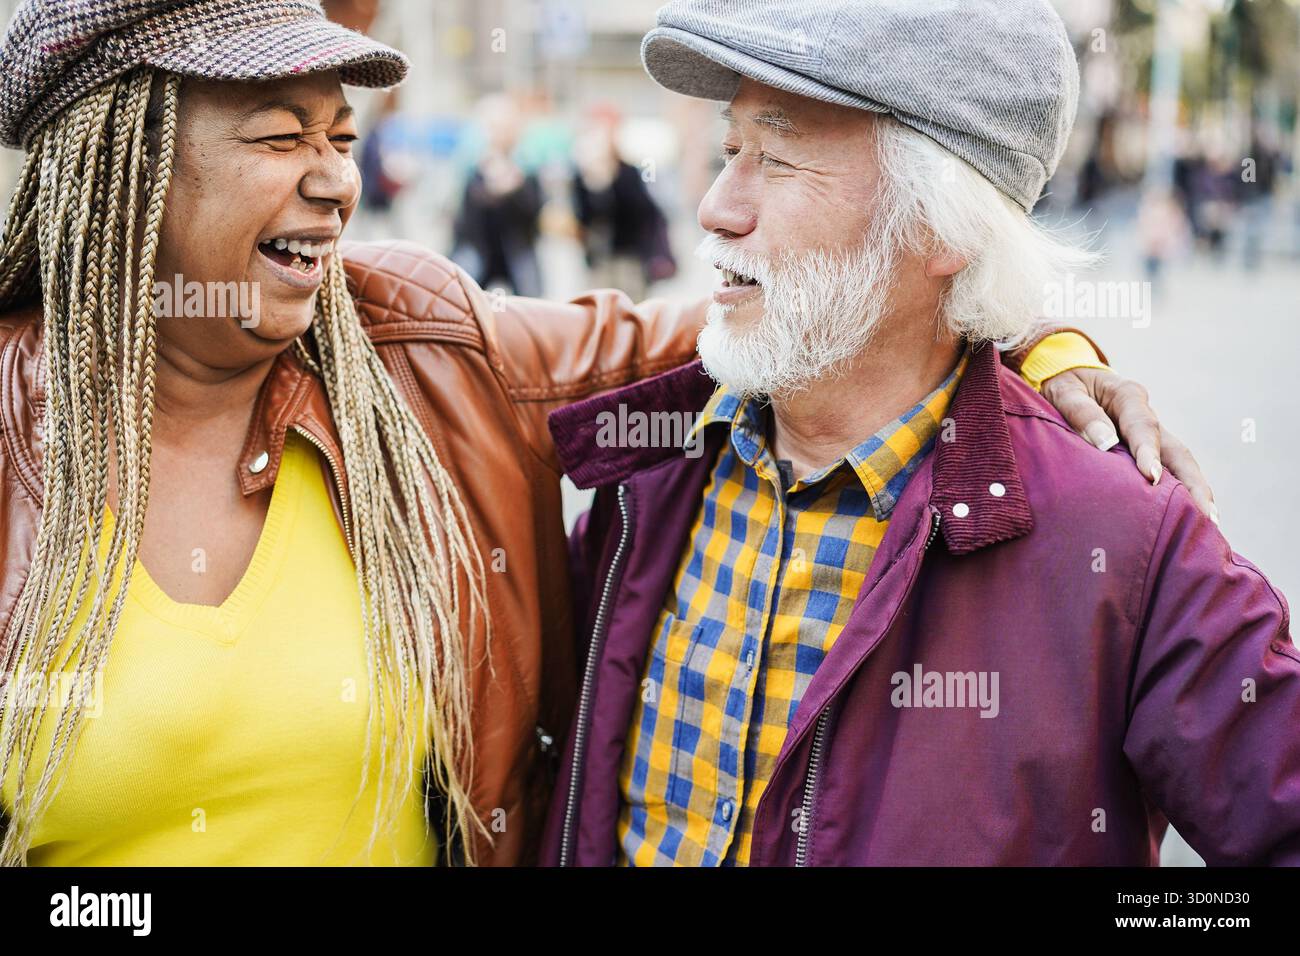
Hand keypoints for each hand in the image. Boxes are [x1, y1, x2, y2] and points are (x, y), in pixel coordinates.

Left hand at [1041, 367, 1217, 523]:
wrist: (1069, 378)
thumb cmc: (1066, 387)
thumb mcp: (1065, 392)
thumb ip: (1081, 413)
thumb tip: (1105, 442)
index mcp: (1128, 397)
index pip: (1143, 427)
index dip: (1149, 452)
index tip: (1150, 477)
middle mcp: (1147, 416)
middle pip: (1176, 450)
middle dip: (1192, 482)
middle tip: (1203, 513)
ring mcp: (1152, 435)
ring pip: (1179, 464)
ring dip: (1195, 491)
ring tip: (1208, 523)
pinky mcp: (1148, 450)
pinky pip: (1168, 471)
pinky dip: (1180, 492)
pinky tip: (1188, 516)